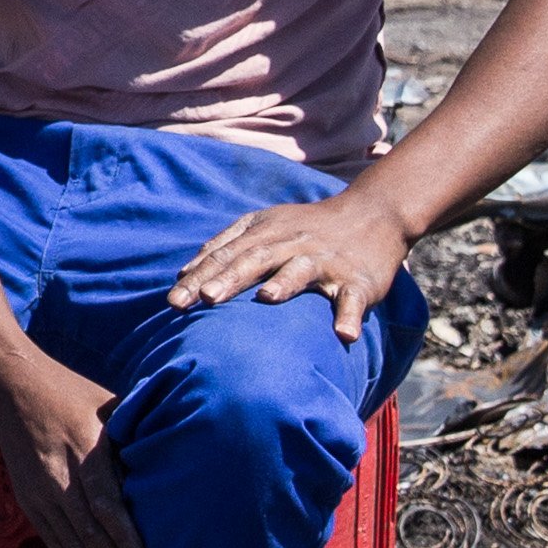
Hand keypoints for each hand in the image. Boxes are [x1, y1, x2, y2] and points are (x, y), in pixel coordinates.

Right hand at [0, 346, 148, 547]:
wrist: (9, 386)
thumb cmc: (72, 392)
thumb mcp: (108, 403)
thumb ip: (138, 432)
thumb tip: (183, 455)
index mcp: (82, 449)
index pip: (104, 502)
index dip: (124, 538)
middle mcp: (57, 477)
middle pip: (89, 536)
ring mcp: (39, 493)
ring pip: (71, 547)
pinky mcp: (29, 503)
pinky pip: (55, 544)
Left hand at [171, 188, 413, 341]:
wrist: (374, 213)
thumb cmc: (305, 227)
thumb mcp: (264, 225)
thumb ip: (224, 245)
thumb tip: (183, 273)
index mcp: (266, 232)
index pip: (226, 256)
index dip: (199, 278)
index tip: (173, 302)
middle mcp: (292, 244)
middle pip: (257, 258)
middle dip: (230, 278)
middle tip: (204, 297)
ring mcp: (326, 261)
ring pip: (303, 270)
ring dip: (286, 283)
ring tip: (267, 298)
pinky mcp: (359, 280)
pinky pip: (353, 299)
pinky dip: (349, 315)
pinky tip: (342, 334)